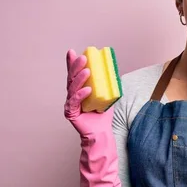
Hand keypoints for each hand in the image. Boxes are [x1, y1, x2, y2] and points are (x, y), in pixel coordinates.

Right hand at [64, 48, 119, 186]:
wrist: (102, 135)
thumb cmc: (104, 117)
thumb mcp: (108, 97)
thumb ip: (109, 85)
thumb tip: (116, 71)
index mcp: (79, 91)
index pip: (75, 74)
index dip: (73, 63)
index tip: (73, 51)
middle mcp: (72, 96)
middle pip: (71, 78)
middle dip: (75, 67)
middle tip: (81, 57)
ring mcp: (70, 105)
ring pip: (72, 88)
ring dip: (79, 78)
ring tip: (86, 69)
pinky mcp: (71, 114)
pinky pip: (74, 103)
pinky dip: (81, 95)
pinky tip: (88, 89)